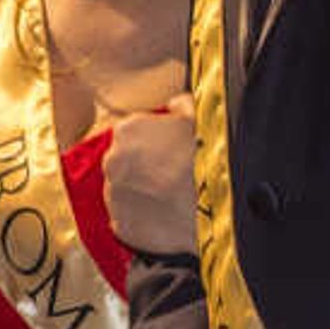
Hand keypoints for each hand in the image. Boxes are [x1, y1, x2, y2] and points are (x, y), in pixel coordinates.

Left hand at [97, 102, 198, 259]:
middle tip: (174, 176)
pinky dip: (143, 220)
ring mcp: (114, 195)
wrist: (217, 209)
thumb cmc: (208, 160)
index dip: (154, 142)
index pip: (133, 133)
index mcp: (127, 130)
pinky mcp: (121, 225)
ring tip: (173, 199)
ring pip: (125, 191)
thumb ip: (183, 105)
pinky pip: (129, 220)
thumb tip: (176, 103)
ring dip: (143, 193)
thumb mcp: (201, 120)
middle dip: (145, 168)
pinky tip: (167, 218)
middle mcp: (112, 160)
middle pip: (125, 162)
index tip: (171, 151)